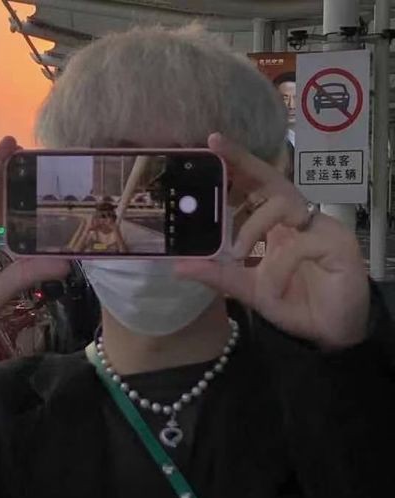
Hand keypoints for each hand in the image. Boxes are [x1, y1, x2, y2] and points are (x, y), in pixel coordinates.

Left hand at [175, 133, 369, 350]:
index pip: (257, 186)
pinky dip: (279, 266)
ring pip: (283, 205)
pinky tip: (272, 287)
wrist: (328, 332)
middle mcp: (299, 220)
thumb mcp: (248, 289)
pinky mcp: (339, 245)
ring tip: (238, 255)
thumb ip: (218, 275)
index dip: (238, 164)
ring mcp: (320, 228)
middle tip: (217, 148)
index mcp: (277, 226)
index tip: (212, 143)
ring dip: (253, 227)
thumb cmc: (293, 303)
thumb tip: (178, 266)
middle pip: (273, 179)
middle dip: (245, 162)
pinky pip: (301, 244)